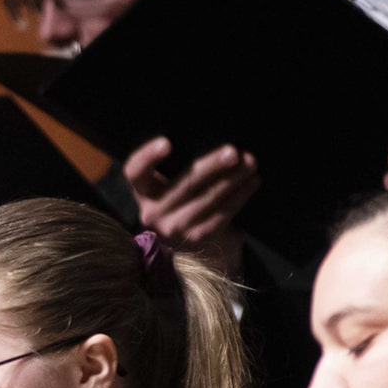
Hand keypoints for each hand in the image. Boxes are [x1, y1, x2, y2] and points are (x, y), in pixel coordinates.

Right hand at [123, 138, 256, 274]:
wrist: (198, 250)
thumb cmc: (186, 203)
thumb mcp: (171, 187)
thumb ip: (178, 168)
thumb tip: (211, 137)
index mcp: (143, 191)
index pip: (134, 172)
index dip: (147, 157)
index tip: (166, 143)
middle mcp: (153, 211)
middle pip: (182, 184)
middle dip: (211, 166)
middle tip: (233, 152)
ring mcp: (174, 227)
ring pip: (206, 198)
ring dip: (232, 179)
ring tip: (250, 163)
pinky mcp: (197, 238)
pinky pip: (221, 214)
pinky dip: (240, 196)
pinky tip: (253, 182)